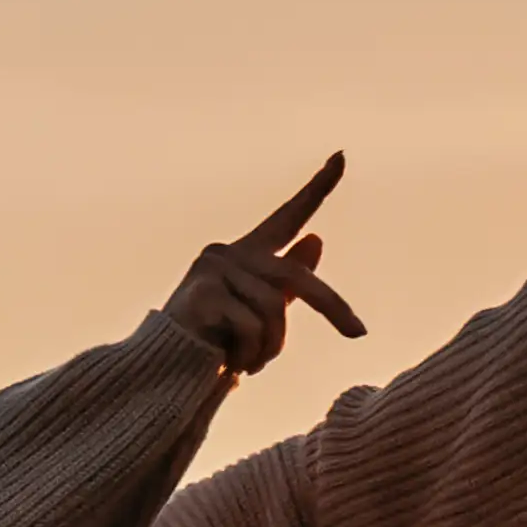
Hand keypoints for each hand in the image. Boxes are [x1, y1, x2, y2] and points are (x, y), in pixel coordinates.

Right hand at [153, 154, 368, 369]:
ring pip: (274, 309)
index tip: (342, 156)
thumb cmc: (216, 342)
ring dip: (271, 349)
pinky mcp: (204, 291)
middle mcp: (231, 253)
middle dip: (333, 307)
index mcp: (248, 253)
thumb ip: (288, 281)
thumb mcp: (259, 310)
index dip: (317, 188)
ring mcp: (215, 269)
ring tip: (251, 365)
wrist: (167, 370)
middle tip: (359, 333)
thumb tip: (316, 237)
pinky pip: (251, 328)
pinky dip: (250, 356)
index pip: (289, 216)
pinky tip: (230, 366)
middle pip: (295, 276)